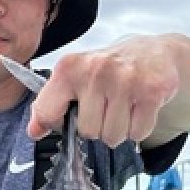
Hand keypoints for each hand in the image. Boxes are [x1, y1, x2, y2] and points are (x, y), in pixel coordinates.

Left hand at [27, 34, 189, 147]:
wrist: (156, 52)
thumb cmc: (110, 70)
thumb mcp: (74, 79)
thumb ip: (49, 105)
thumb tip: (34, 131)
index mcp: (70, 67)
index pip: (47, 113)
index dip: (57, 123)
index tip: (69, 115)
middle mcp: (96, 70)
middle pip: (88, 132)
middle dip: (99, 126)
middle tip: (109, 105)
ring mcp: (125, 80)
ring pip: (113, 136)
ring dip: (120, 129)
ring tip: (126, 105)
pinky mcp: (152, 90)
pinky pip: (138, 133)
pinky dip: (140, 128)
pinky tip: (141, 106)